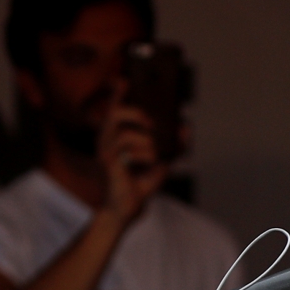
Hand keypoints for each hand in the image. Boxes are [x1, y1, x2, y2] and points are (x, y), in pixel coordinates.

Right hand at [98, 88, 166, 224]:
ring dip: (146, 140)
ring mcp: (104, 151)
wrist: (127, 209)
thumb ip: (171, 145)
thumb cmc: (138, 185)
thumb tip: (185, 130)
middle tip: (153, 124)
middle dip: (136, 114)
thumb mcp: (160, 161)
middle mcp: (105, 141)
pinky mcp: (108, 162)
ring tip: (154, 153)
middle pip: (113, 113)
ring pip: (123, 131)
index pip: (113, 110)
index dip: (117, 94)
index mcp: (114, 138)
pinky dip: (145, 152)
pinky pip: (127, 146)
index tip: (124, 80)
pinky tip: (150, 161)